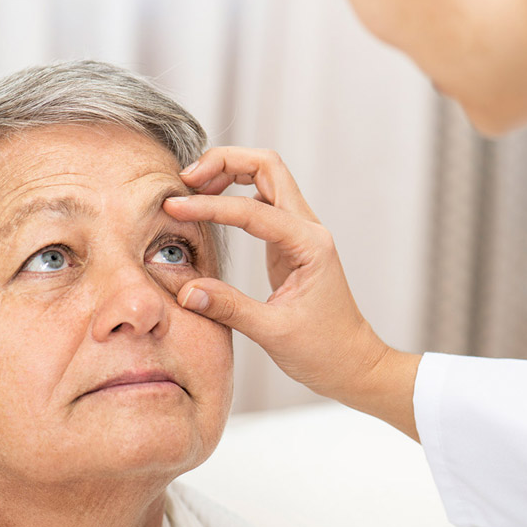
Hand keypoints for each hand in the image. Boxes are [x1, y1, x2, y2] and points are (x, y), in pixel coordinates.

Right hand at [163, 147, 420, 439]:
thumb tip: (185, 290)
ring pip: (266, 178)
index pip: (252, 209)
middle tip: (185, 178)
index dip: (209, 205)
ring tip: (192, 186)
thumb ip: (229, 308)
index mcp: (310, 245)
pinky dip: (235, 194)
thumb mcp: (273, 333)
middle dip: (225, 162)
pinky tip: (210, 206)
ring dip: (230, 172)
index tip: (174, 206)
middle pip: (268, 167)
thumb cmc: (324, 351)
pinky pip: (263, 203)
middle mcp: (309, 230)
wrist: (353, 364)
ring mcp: (301, 233)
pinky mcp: (291, 243)